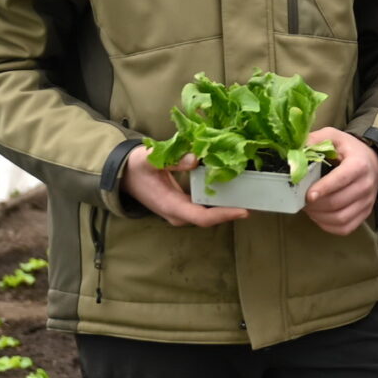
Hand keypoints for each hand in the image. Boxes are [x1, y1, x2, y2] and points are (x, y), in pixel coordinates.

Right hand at [120, 145, 249, 227]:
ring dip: (227, 206)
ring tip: (249, 194)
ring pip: (208, 214)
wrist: (123, 175)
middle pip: (209, 218)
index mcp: (170, 205)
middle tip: (254, 199)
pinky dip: (218, 201)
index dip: (223, 215)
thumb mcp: (150, 159)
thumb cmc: (136, 167)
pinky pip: (204, 208)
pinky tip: (232, 190)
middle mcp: (177, 214)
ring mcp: (180, 212)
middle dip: (231, 210)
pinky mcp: (183, 207)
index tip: (244, 210)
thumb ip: (173, 160)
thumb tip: (195, 159)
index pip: (201, 217)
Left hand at [303, 127, 377, 235]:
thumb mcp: (334, 137)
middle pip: (338, 202)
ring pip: (341, 218)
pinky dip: (328, 226)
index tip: (308, 195)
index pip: (341, 179)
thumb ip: (315, 140)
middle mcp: (366, 185)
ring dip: (320, 216)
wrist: (374, 162)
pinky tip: (319, 216)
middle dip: (315, 204)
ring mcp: (367, 202)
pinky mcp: (365, 213)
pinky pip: (345, 227)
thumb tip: (294, 150)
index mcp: (359, 164)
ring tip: (308, 208)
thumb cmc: (349, 150)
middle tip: (300, 200)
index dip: (323, 188)